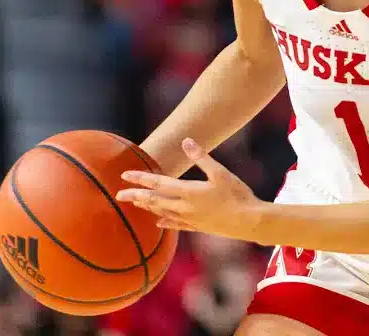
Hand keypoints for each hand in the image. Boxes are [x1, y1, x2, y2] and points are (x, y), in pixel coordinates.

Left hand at [117, 138, 262, 241]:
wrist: (250, 221)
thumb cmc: (237, 194)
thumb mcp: (220, 172)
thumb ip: (201, 157)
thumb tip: (186, 141)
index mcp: (189, 191)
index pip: (158, 183)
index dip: (140, 178)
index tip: (124, 175)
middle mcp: (185, 207)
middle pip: (155, 200)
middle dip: (136, 196)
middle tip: (118, 195)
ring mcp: (191, 219)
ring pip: (163, 213)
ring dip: (148, 207)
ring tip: (136, 203)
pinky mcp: (198, 227)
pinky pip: (176, 225)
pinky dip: (165, 222)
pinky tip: (158, 223)